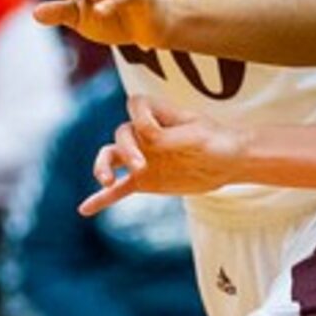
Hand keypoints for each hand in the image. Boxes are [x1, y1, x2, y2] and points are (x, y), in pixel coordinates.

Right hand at [83, 95, 245, 215]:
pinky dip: (102, 199)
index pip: (136, 106)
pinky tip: (84, 209)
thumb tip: (146, 138)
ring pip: (111, 158)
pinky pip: (119, 189)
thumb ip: (167, 136)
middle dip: (127, 150)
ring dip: (104, 168)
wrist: (230, 163)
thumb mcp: (196, 135)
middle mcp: (145, 133)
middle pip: (121, 135)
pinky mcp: (144, 180)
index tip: (155, 134)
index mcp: (158, 114)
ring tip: (106, 181)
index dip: (140, 117)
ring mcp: (142, 157)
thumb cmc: (217, 142)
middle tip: (141, 167)